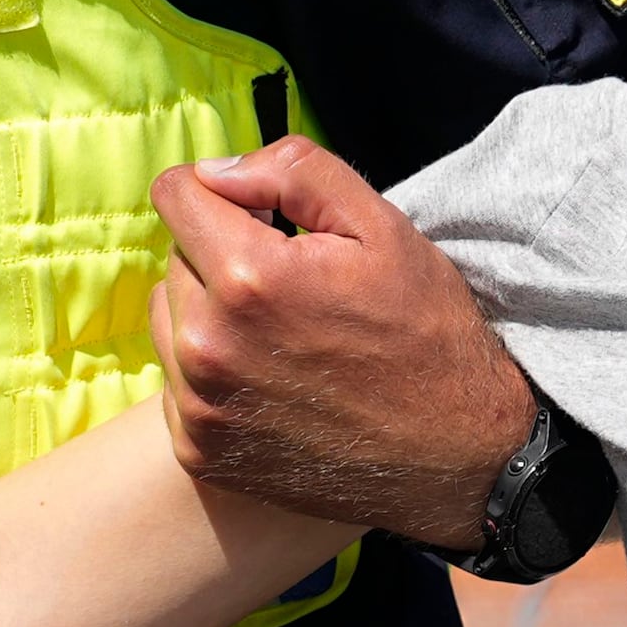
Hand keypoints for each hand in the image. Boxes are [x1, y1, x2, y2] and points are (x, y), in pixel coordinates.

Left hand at [151, 138, 535, 547]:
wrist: (456, 456)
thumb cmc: (427, 335)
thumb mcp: (385, 228)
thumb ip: (296, 173)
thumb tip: (218, 169)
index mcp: (250, 278)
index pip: (175, 192)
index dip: (221, 188)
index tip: (261, 212)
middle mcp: (208, 345)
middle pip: (175, 254)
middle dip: (222, 252)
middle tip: (294, 285)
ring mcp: (199, 406)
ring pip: (169, 317)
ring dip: (210, 311)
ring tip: (282, 333)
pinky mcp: (200, 450)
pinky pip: (177, 381)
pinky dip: (213, 372)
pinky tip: (276, 381)